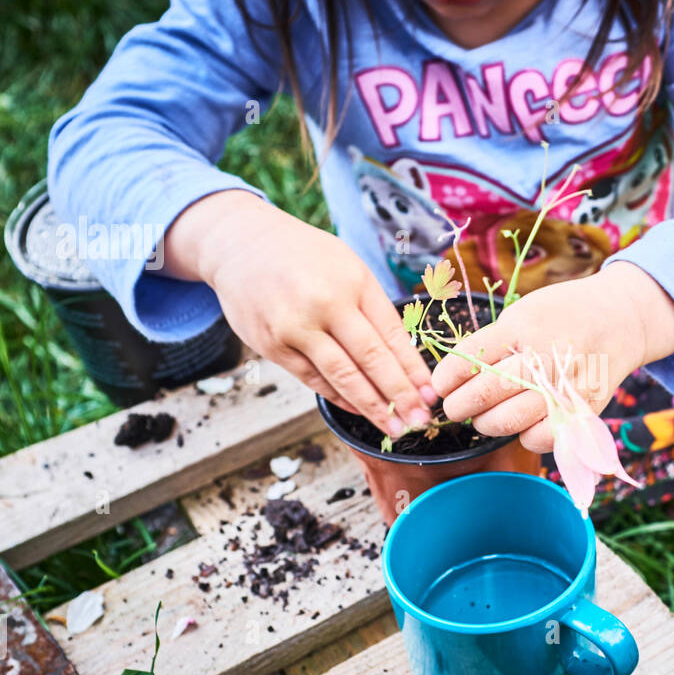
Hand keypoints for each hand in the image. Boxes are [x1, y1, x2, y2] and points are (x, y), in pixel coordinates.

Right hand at [164, 191, 436, 438]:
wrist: (241, 246)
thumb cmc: (306, 259)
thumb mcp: (348, 268)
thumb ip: (373, 309)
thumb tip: (404, 360)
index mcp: (353, 282)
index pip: (392, 334)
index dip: (414, 369)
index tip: (432, 394)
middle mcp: (325, 304)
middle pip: (371, 359)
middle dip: (400, 395)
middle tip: (421, 421)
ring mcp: (296, 327)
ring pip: (342, 376)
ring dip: (372, 407)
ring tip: (394, 428)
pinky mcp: (272, 346)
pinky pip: (313, 379)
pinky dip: (340, 398)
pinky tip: (359, 409)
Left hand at [429, 261, 673, 452]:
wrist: (622, 318)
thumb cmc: (563, 313)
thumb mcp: (524, 312)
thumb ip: (493, 342)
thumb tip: (453, 377)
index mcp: (522, 326)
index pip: (469, 357)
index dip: (445, 378)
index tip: (439, 386)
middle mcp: (543, 356)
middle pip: (486, 392)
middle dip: (460, 406)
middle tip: (455, 408)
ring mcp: (564, 385)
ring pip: (510, 420)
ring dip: (486, 424)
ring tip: (482, 418)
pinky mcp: (582, 408)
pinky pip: (541, 437)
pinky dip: (523, 436)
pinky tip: (520, 424)